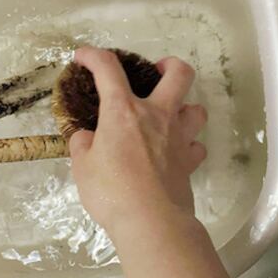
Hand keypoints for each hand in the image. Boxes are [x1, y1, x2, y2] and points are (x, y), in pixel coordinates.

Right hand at [68, 46, 243, 277]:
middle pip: (178, 74)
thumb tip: (87, 136)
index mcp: (123, 111)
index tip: (83, 56)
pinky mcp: (190, 162)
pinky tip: (175, 152)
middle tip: (155, 72)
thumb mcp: (82, 166)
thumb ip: (83, 144)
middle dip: (168, 65)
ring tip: (168, 115)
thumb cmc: (111, 191)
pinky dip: (187, 145)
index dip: (93, 56)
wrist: (151, 222)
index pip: (108, 69)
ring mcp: (179, 138)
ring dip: (184, 107)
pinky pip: (196, 145)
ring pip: (196, 109)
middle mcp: (156, 116)